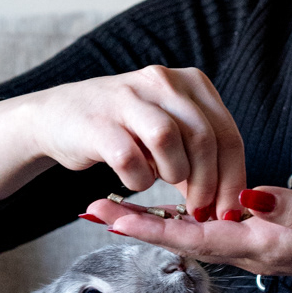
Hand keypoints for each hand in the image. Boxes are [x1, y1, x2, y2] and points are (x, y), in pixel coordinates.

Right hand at [0, 67, 247, 216]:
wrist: (57, 116)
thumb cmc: (122, 128)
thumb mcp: (169, 127)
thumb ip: (201, 150)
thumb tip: (231, 197)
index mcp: (189, 83)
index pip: (227, 133)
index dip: (234, 177)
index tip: (230, 209)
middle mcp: (161, 81)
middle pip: (204, 138)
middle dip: (208, 184)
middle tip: (200, 210)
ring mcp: (127, 99)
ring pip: (169, 141)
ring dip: (173, 175)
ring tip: (163, 184)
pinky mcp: (97, 123)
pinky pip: (130, 159)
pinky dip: (138, 179)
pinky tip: (133, 180)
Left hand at [79, 181, 291, 292]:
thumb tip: (248, 198)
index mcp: (261, 243)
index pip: (194, 237)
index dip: (150, 227)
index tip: (111, 217)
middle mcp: (249, 249)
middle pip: (180, 240)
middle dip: (135, 226)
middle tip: (91, 210)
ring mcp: (253, 246)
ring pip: (190, 235)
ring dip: (150, 223)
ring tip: (111, 209)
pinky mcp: (260, 238)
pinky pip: (209, 230)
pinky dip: (179, 220)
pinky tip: (162, 210)